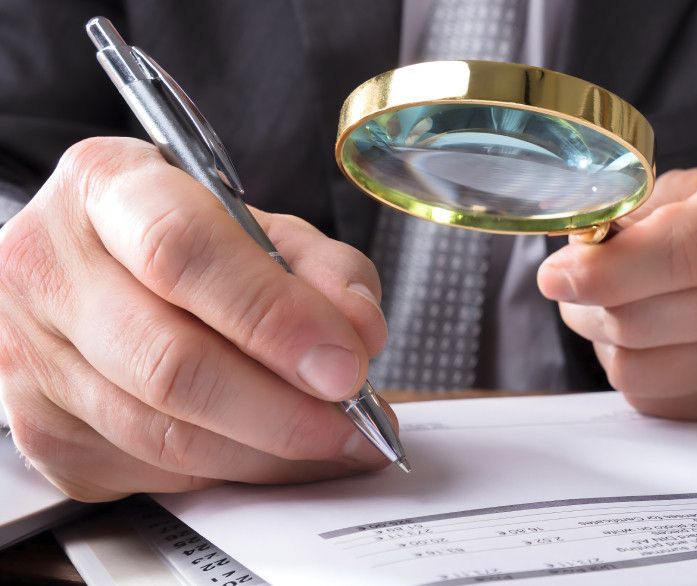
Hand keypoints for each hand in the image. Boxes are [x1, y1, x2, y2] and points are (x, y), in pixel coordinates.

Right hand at [0, 137, 391, 501]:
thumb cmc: (186, 240)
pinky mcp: (43, 431)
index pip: (183, 252)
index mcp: (105, 188)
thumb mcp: (260, 226)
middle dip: (283, 409)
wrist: (91, 270)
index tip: (344, 364)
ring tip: (335, 443)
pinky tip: (275, 453)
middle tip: (353, 422)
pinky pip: (153, 472)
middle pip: (170, 363)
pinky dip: (232, 471)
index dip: (273, 317)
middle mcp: (47, 270)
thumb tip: (359, 335)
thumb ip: (321, 269)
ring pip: (166, 435)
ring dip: (269, 453)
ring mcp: (30, 359)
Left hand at [538, 162, 696, 419]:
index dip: (603, 270)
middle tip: (573, 280)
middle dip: (584, 301)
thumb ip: (640, 209)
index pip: (680, 254)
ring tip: (613, 308)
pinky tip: (647, 339)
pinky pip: (650, 398)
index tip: (554, 275)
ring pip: (634, 369)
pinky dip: (630, 368)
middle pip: (639, 320)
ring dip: (602, 339)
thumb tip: (573, 249)